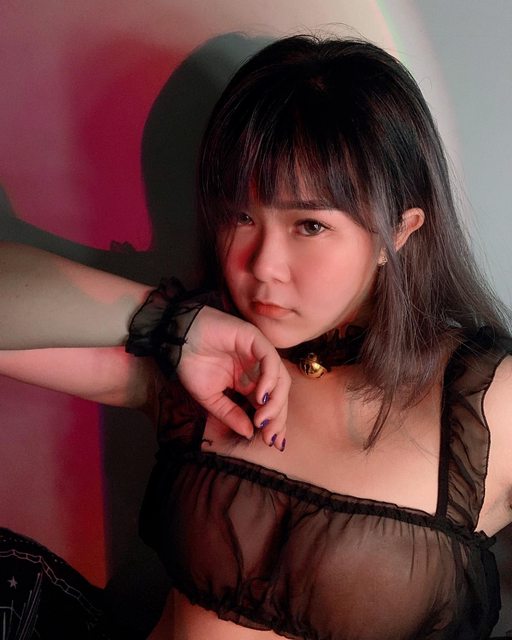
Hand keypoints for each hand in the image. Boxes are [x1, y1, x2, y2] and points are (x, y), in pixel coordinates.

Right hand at [177, 306, 289, 448]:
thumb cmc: (191, 365)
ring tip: (264, 419)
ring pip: (281, 378)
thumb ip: (231, 414)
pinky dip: (270, 379)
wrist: (176, 340)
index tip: (273, 443)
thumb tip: (250, 433)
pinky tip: (261, 397)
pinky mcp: (255, 338)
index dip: (275, 423)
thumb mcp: (211, 398)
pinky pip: (270, 360)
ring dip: (277, 402)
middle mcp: (258, 368)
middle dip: (278, 417)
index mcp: (249, 382)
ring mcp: (258, 353)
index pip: (270, 403)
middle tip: (271, 437)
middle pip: (280, 393)